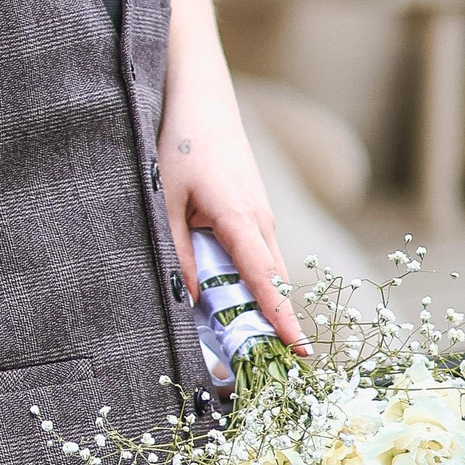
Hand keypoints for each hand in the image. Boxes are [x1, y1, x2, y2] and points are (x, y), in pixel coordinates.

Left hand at [160, 98, 306, 352]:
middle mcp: (261, 221)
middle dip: (271, 324)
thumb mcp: (166, 201)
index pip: (266, 280)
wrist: (201, 99)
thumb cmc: (181, 145)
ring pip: (267, 270)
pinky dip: (252, 279)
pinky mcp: (255, 211)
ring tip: (242, 340)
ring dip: (259, 302)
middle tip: (259, 365)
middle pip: (272, 284)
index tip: (298, 351)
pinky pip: (259, 255)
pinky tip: (229, 294)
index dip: (281, 319)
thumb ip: (177, 252)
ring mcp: (262, 215)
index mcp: (241, 219)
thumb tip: (194, 300)